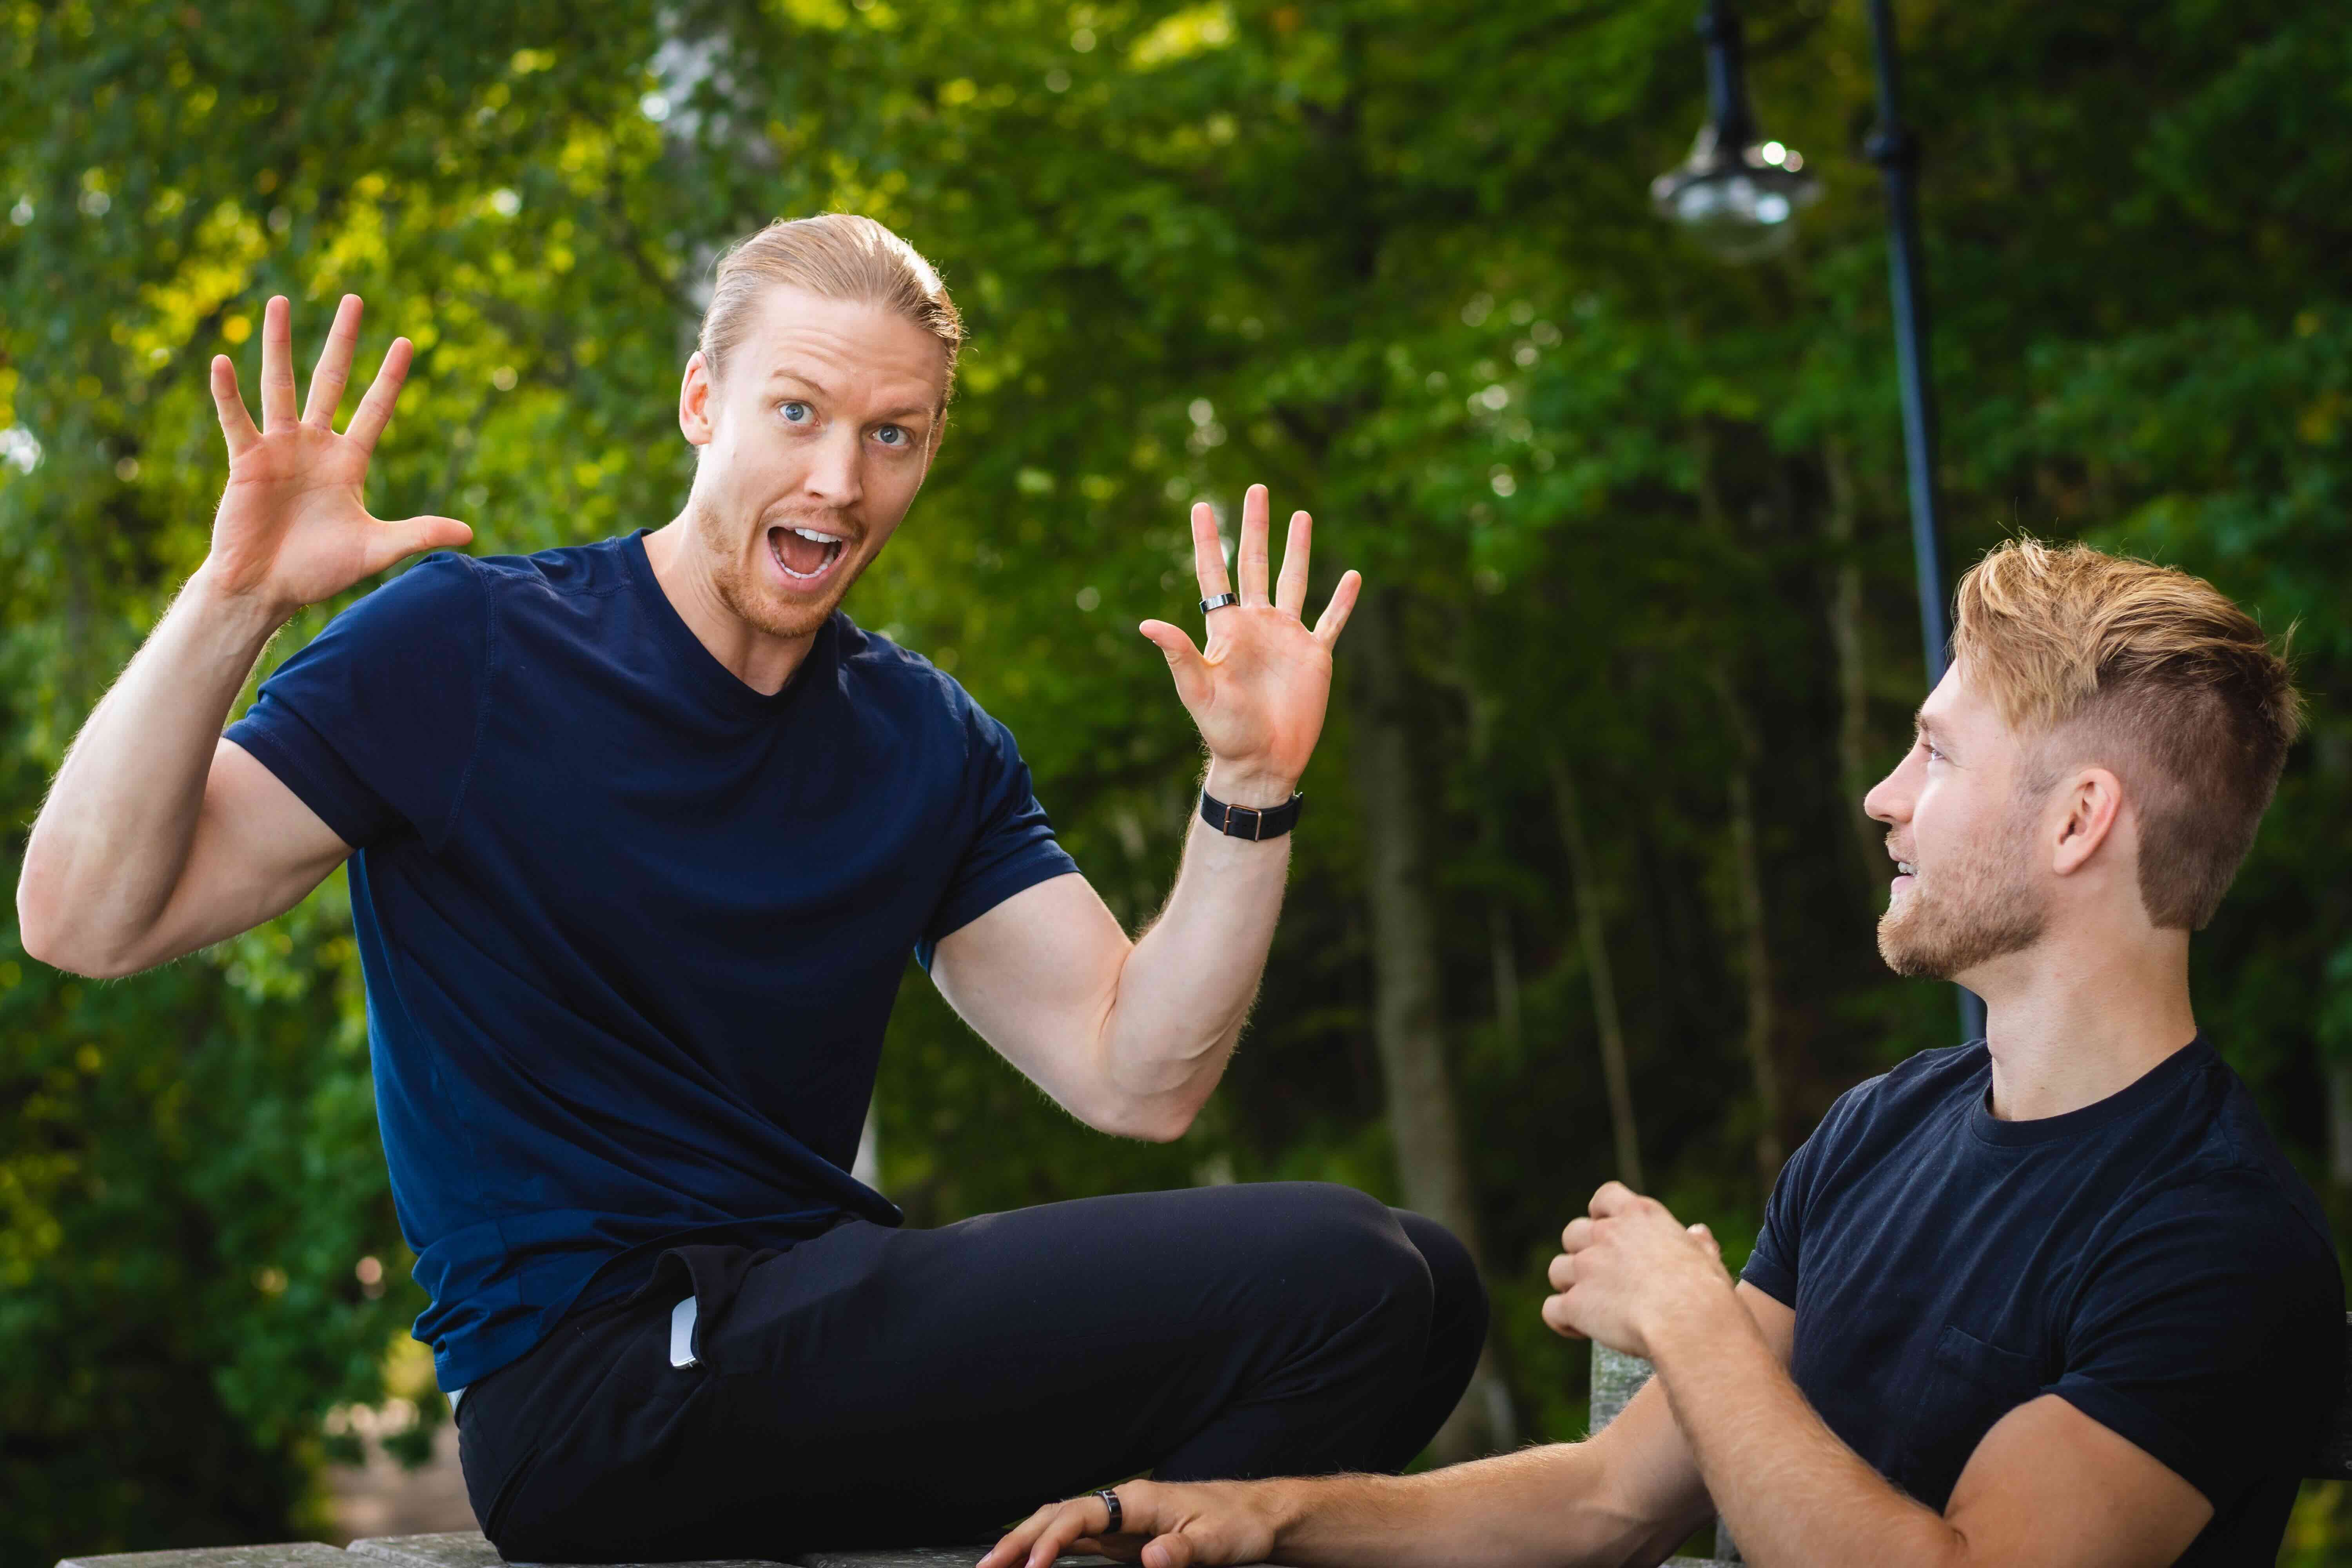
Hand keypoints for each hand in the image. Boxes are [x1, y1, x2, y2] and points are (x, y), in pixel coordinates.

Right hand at [201, 294, 470, 620]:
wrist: (267, 587)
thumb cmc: (318, 570)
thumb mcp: (376, 549)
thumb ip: (419, 534)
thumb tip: (471, 534)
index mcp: (348, 462)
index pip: (375, 409)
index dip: (390, 378)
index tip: (405, 341)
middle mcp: (315, 446)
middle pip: (331, 381)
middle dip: (343, 341)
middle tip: (354, 298)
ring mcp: (279, 449)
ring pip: (281, 385)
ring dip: (279, 344)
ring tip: (280, 301)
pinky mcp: (245, 460)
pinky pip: (236, 419)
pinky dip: (229, 393)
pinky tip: (223, 361)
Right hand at [981, 1480, 1280, 1567]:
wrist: (1257, 1516)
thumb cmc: (1239, 1524)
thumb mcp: (1218, 1541)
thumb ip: (1183, 1550)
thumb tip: (1151, 1556)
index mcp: (1139, 1500)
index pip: (1082, 1514)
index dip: (1053, 1538)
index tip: (1033, 1564)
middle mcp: (1122, 1505)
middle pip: (1059, 1514)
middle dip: (1020, 1537)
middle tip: (987, 1564)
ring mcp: (1120, 1521)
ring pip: (1062, 1525)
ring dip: (1028, 1542)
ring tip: (995, 1564)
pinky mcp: (1124, 1538)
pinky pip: (1078, 1540)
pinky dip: (1051, 1550)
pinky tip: (1033, 1562)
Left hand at [1143, 483, 1360, 808]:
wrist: (1261, 762)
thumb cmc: (1225, 731)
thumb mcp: (1198, 691)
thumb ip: (1179, 655)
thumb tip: (1147, 624)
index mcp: (1226, 629)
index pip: (1215, 573)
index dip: (1208, 540)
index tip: (1201, 506)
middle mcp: (1257, 625)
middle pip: (1256, 564)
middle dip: (1256, 526)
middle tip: (1256, 488)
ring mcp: (1287, 638)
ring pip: (1294, 581)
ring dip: (1298, 549)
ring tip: (1301, 515)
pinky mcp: (1315, 656)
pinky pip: (1331, 621)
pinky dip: (1342, 600)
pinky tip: (1352, 575)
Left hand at [1542, 1182, 1736, 1359]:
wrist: (1689, 1321)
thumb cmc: (1705, 1291)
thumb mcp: (1706, 1257)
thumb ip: (1697, 1243)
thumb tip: (1697, 1232)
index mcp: (1639, 1216)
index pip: (1605, 1197)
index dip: (1600, 1214)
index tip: (1605, 1230)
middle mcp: (1606, 1234)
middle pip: (1573, 1233)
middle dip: (1582, 1254)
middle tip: (1602, 1280)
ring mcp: (1586, 1267)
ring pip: (1558, 1270)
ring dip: (1570, 1286)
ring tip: (1591, 1308)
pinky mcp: (1576, 1303)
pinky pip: (1551, 1309)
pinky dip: (1561, 1320)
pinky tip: (1578, 1330)